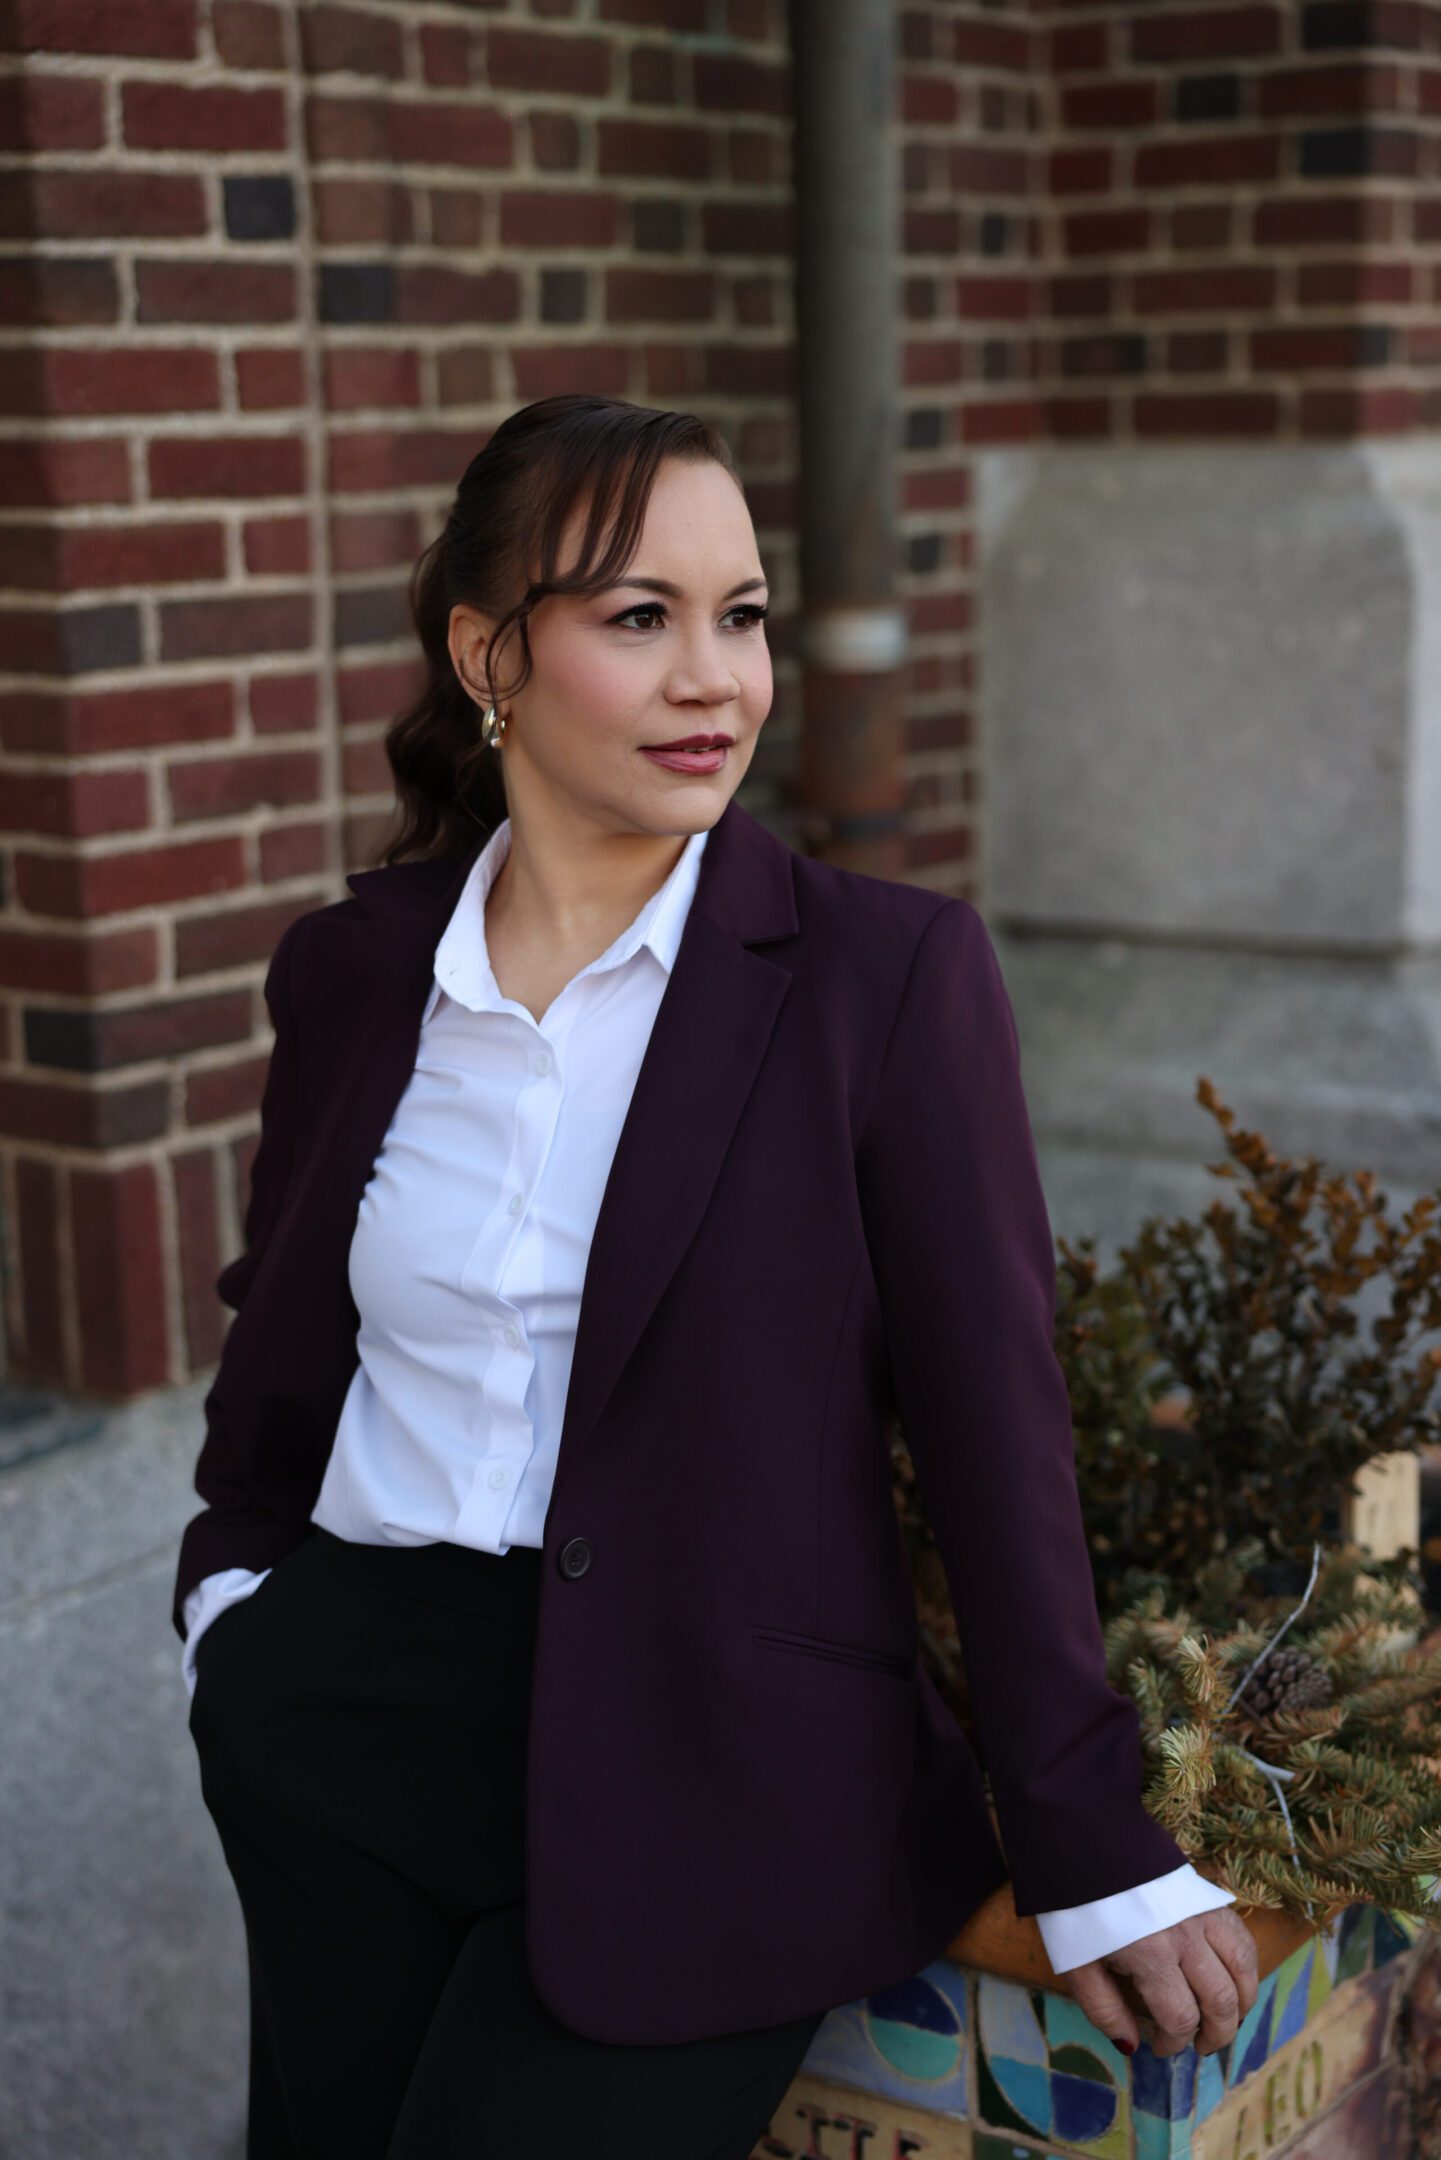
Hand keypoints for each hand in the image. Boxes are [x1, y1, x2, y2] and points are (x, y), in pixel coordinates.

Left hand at [1065, 1908, 1258, 2059]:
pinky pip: (1242, 1939)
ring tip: (1225, 2021)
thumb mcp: (1076, 1965)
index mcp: (1151, 1955)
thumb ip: (1104, 2009)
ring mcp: (1202, 1913)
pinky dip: (1246, 1968)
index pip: (1181, 2017)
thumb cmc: (1077, 1907)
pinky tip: (1235, 1983)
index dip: (1175, 2042)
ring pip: (1242, 1970)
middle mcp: (1185, 1936)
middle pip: (1221, 2000)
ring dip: (1241, 2005)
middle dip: (1216, 2034)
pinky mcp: (1210, 1897)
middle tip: (1201, 2046)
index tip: (1161, 2047)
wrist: (1085, 1841)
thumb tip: (1132, 2045)